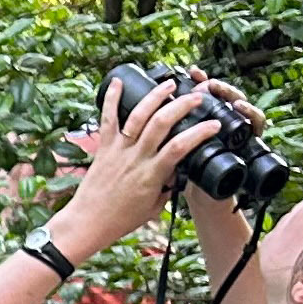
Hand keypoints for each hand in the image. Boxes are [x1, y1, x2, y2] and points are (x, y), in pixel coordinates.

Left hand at [37, 72, 224, 257]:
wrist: (88, 222)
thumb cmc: (121, 219)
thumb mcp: (153, 207)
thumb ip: (167, 186)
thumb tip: (177, 171)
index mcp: (152, 174)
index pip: (181, 147)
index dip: (200, 132)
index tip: (214, 125)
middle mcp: (135, 158)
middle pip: (161, 123)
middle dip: (181, 105)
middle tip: (196, 97)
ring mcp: (118, 150)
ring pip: (138, 116)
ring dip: (155, 96)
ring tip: (169, 84)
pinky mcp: (103, 147)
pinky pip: (107, 119)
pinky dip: (111, 99)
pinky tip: (118, 81)